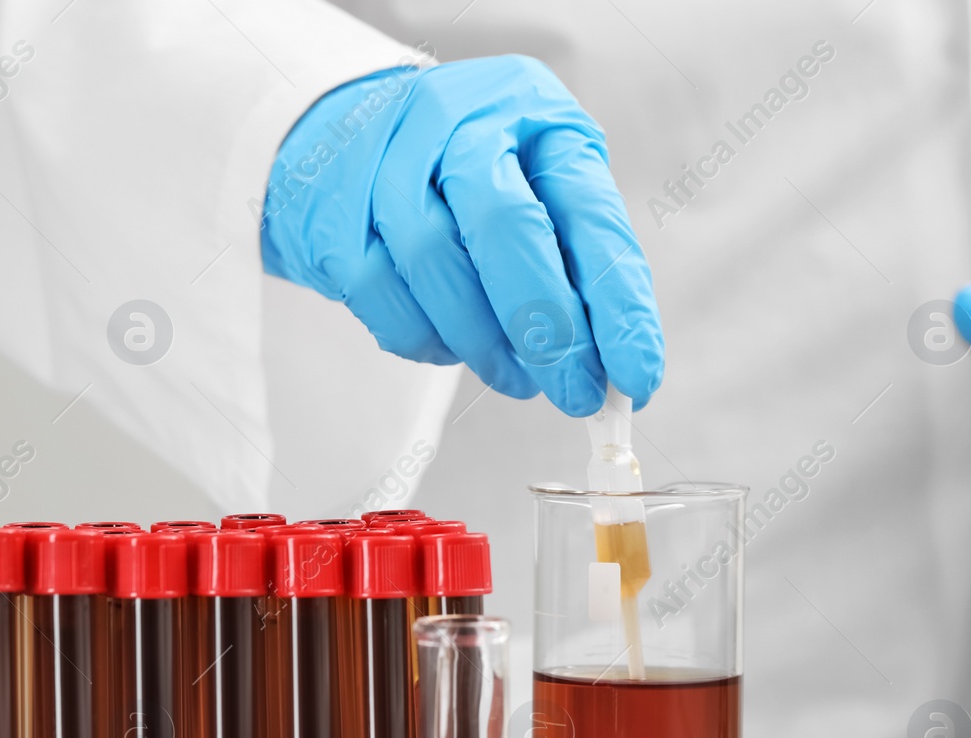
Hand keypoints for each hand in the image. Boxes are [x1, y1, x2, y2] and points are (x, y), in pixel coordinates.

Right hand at [260, 56, 662, 415]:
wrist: (345, 126)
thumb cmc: (469, 167)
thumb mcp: (540, 179)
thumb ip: (579, 258)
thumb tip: (614, 364)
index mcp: (533, 113)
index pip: (590, 214)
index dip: (619, 304)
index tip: (637, 377)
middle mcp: (459, 121)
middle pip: (508, 230)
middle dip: (548, 331)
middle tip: (574, 391)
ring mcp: (386, 161)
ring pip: (437, 266)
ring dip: (485, 345)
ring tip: (515, 376)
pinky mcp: (334, 212)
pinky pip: (382, 296)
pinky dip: (426, 340)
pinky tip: (452, 347)